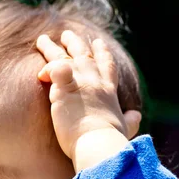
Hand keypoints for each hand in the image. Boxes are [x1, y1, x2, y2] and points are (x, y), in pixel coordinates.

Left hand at [36, 30, 140, 170]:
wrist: (99, 144)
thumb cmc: (110, 140)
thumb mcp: (125, 127)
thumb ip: (130, 120)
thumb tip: (137, 115)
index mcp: (109, 91)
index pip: (106, 65)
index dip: (102, 52)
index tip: (98, 43)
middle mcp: (95, 82)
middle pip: (83, 55)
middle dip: (74, 43)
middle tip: (66, 34)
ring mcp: (79, 83)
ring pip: (63, 58)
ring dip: (52, 48)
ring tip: (42, 40)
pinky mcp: (63, 90)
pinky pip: (54, 70)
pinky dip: (48, 68)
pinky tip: (41, 70)